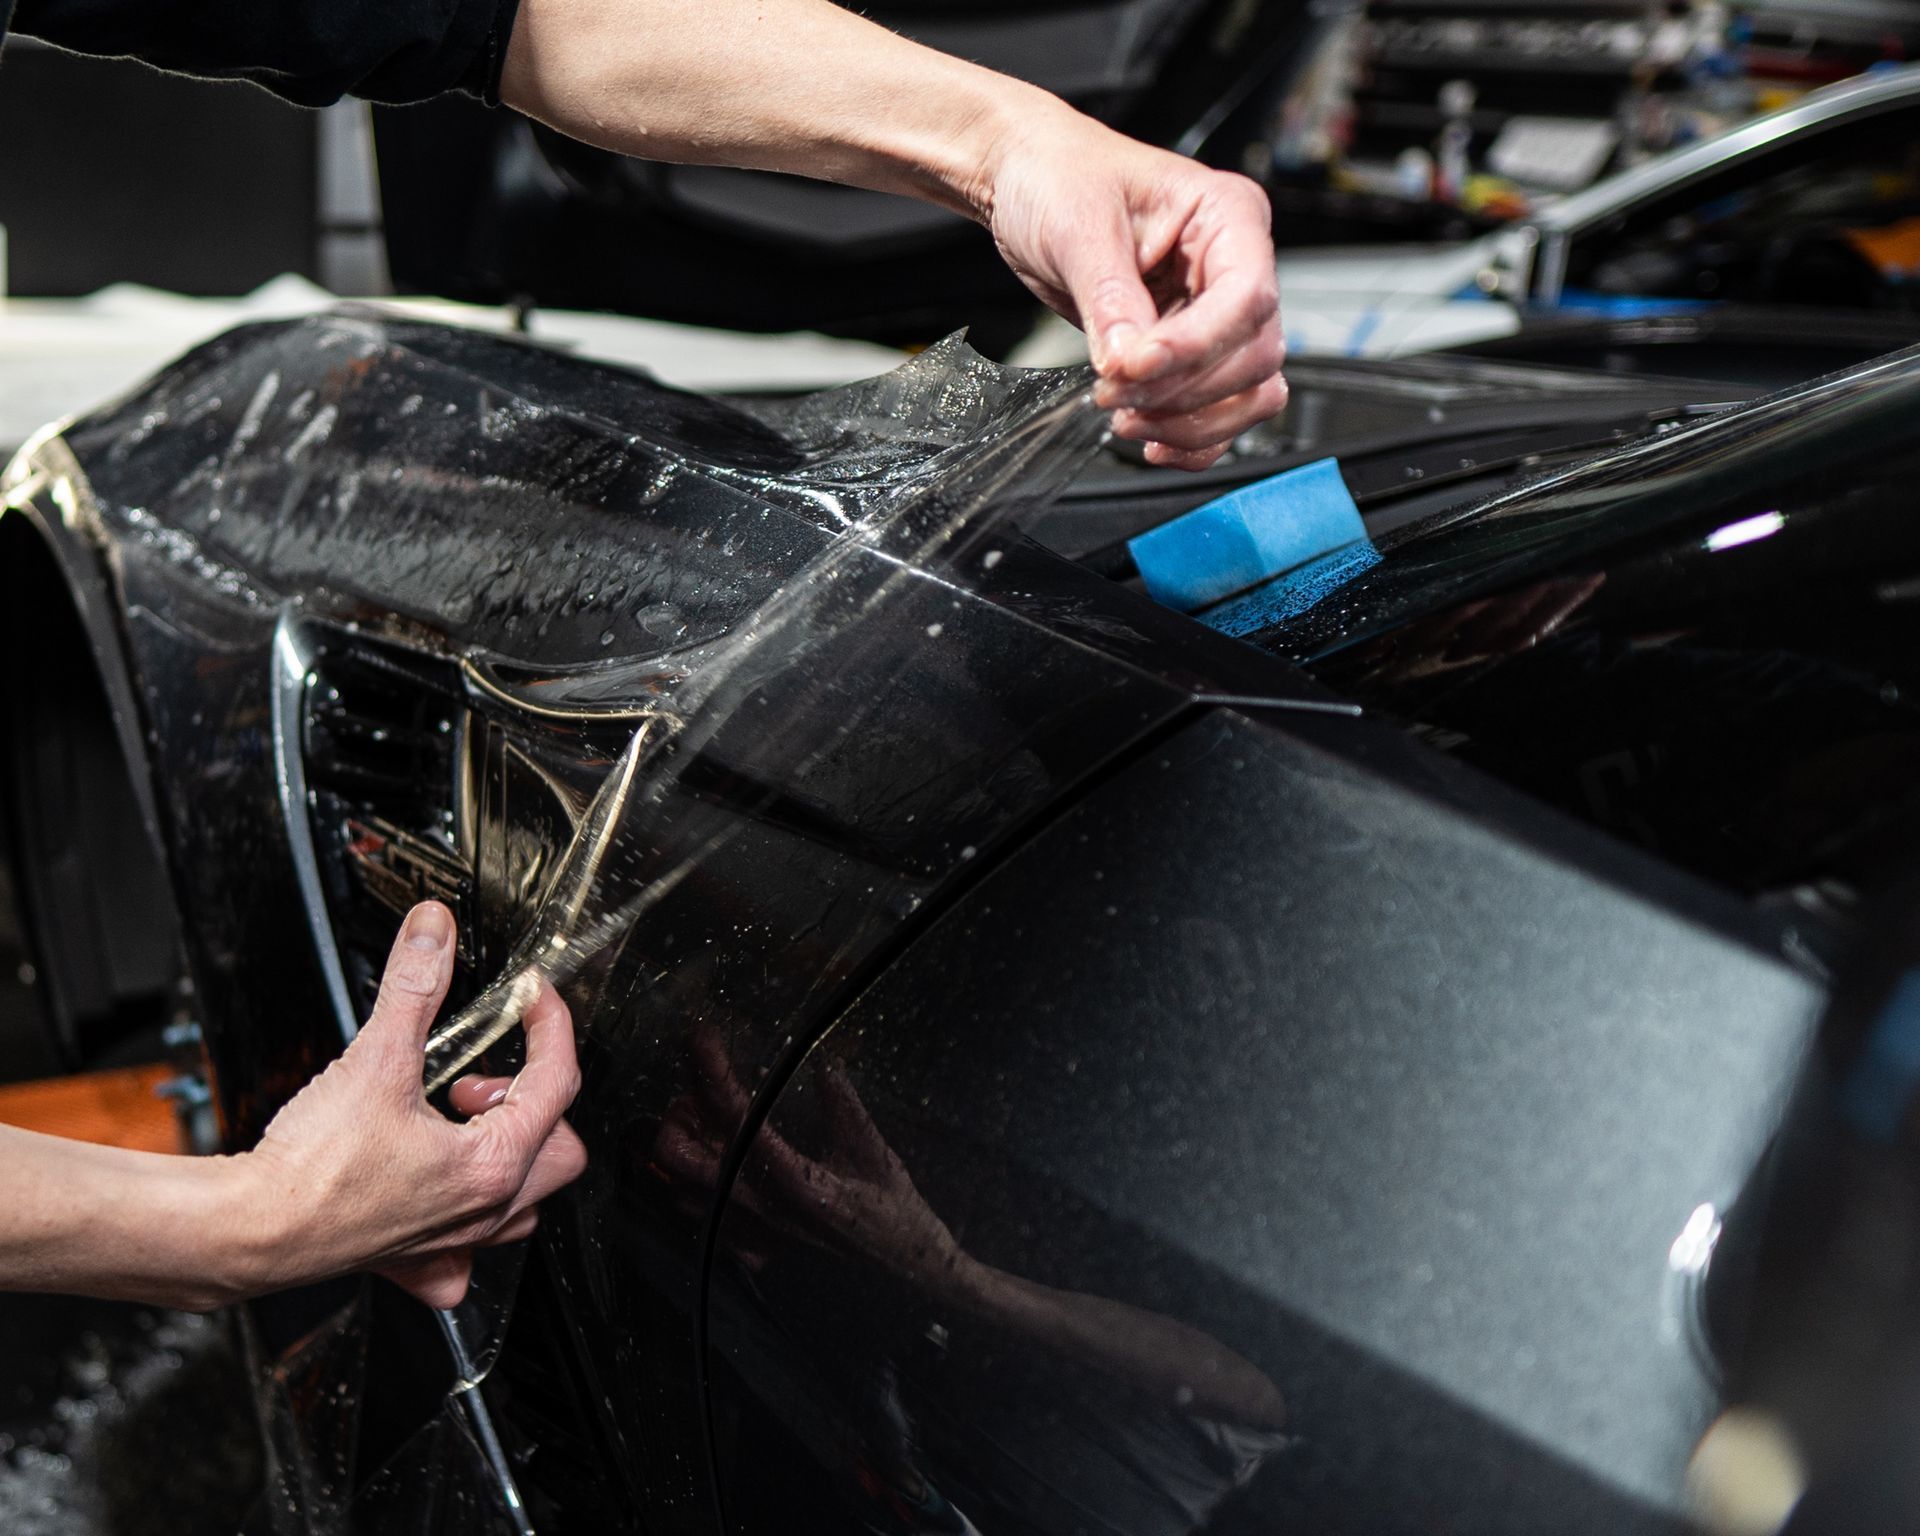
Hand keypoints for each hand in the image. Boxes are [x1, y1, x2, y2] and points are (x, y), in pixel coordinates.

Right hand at [236, 901, 586, 1307]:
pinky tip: (433, 1184)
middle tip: (478, 1075)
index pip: (556, 1081)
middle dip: (530, 1098)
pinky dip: (464, 1214)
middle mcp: (483, 1210)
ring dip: (507, 1151)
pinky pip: (466, 1251)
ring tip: (456, 1119)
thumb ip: (413, 986)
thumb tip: (433, 933)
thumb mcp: (376, 1059)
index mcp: (491, 1165)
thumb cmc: (309, 1171)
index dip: (549, 1025)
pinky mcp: (413, 1260)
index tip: (533, 998)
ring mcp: (452, 1242)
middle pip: (557, 1146)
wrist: (248, 1231)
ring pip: (523, 1199)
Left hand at [654, 1030, 970, 1293]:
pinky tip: (717, 1163)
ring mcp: (753, 1233)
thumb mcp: (875, 1151)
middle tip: (694, 1093)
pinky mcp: (754, 1248)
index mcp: (797, 1181)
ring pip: (681, 1190)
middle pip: (681, 1162)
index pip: (738, 1119)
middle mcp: (764, 1210)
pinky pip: (701, 1217)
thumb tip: (824, 1065)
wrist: (905, 1263)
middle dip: (676, 1117)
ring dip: (684, 1149)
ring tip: (702, 1122)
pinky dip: (694, 1185)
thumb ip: (846, 1107)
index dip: (713, 1074)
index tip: (700, 1037)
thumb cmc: (893, 1204)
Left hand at [985, 105, 1286, 469]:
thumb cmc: (1059, 177)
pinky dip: (1192, 438)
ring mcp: (1217, 313)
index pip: (1247, 297)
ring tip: (1123, 416)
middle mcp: (1236, 265)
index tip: (1134, 366)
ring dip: (1190, 422)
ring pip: (1246, 393)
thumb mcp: (1077, 226)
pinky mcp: (1191, 351)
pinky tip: (1150, 438)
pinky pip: (1220, 412)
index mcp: (1228, 215)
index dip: (1195, 345)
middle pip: (1253, 356)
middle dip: (1184, 390)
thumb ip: (1110, 298)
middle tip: (1112, 391)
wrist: (1030, 184)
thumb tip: (1129, 362)